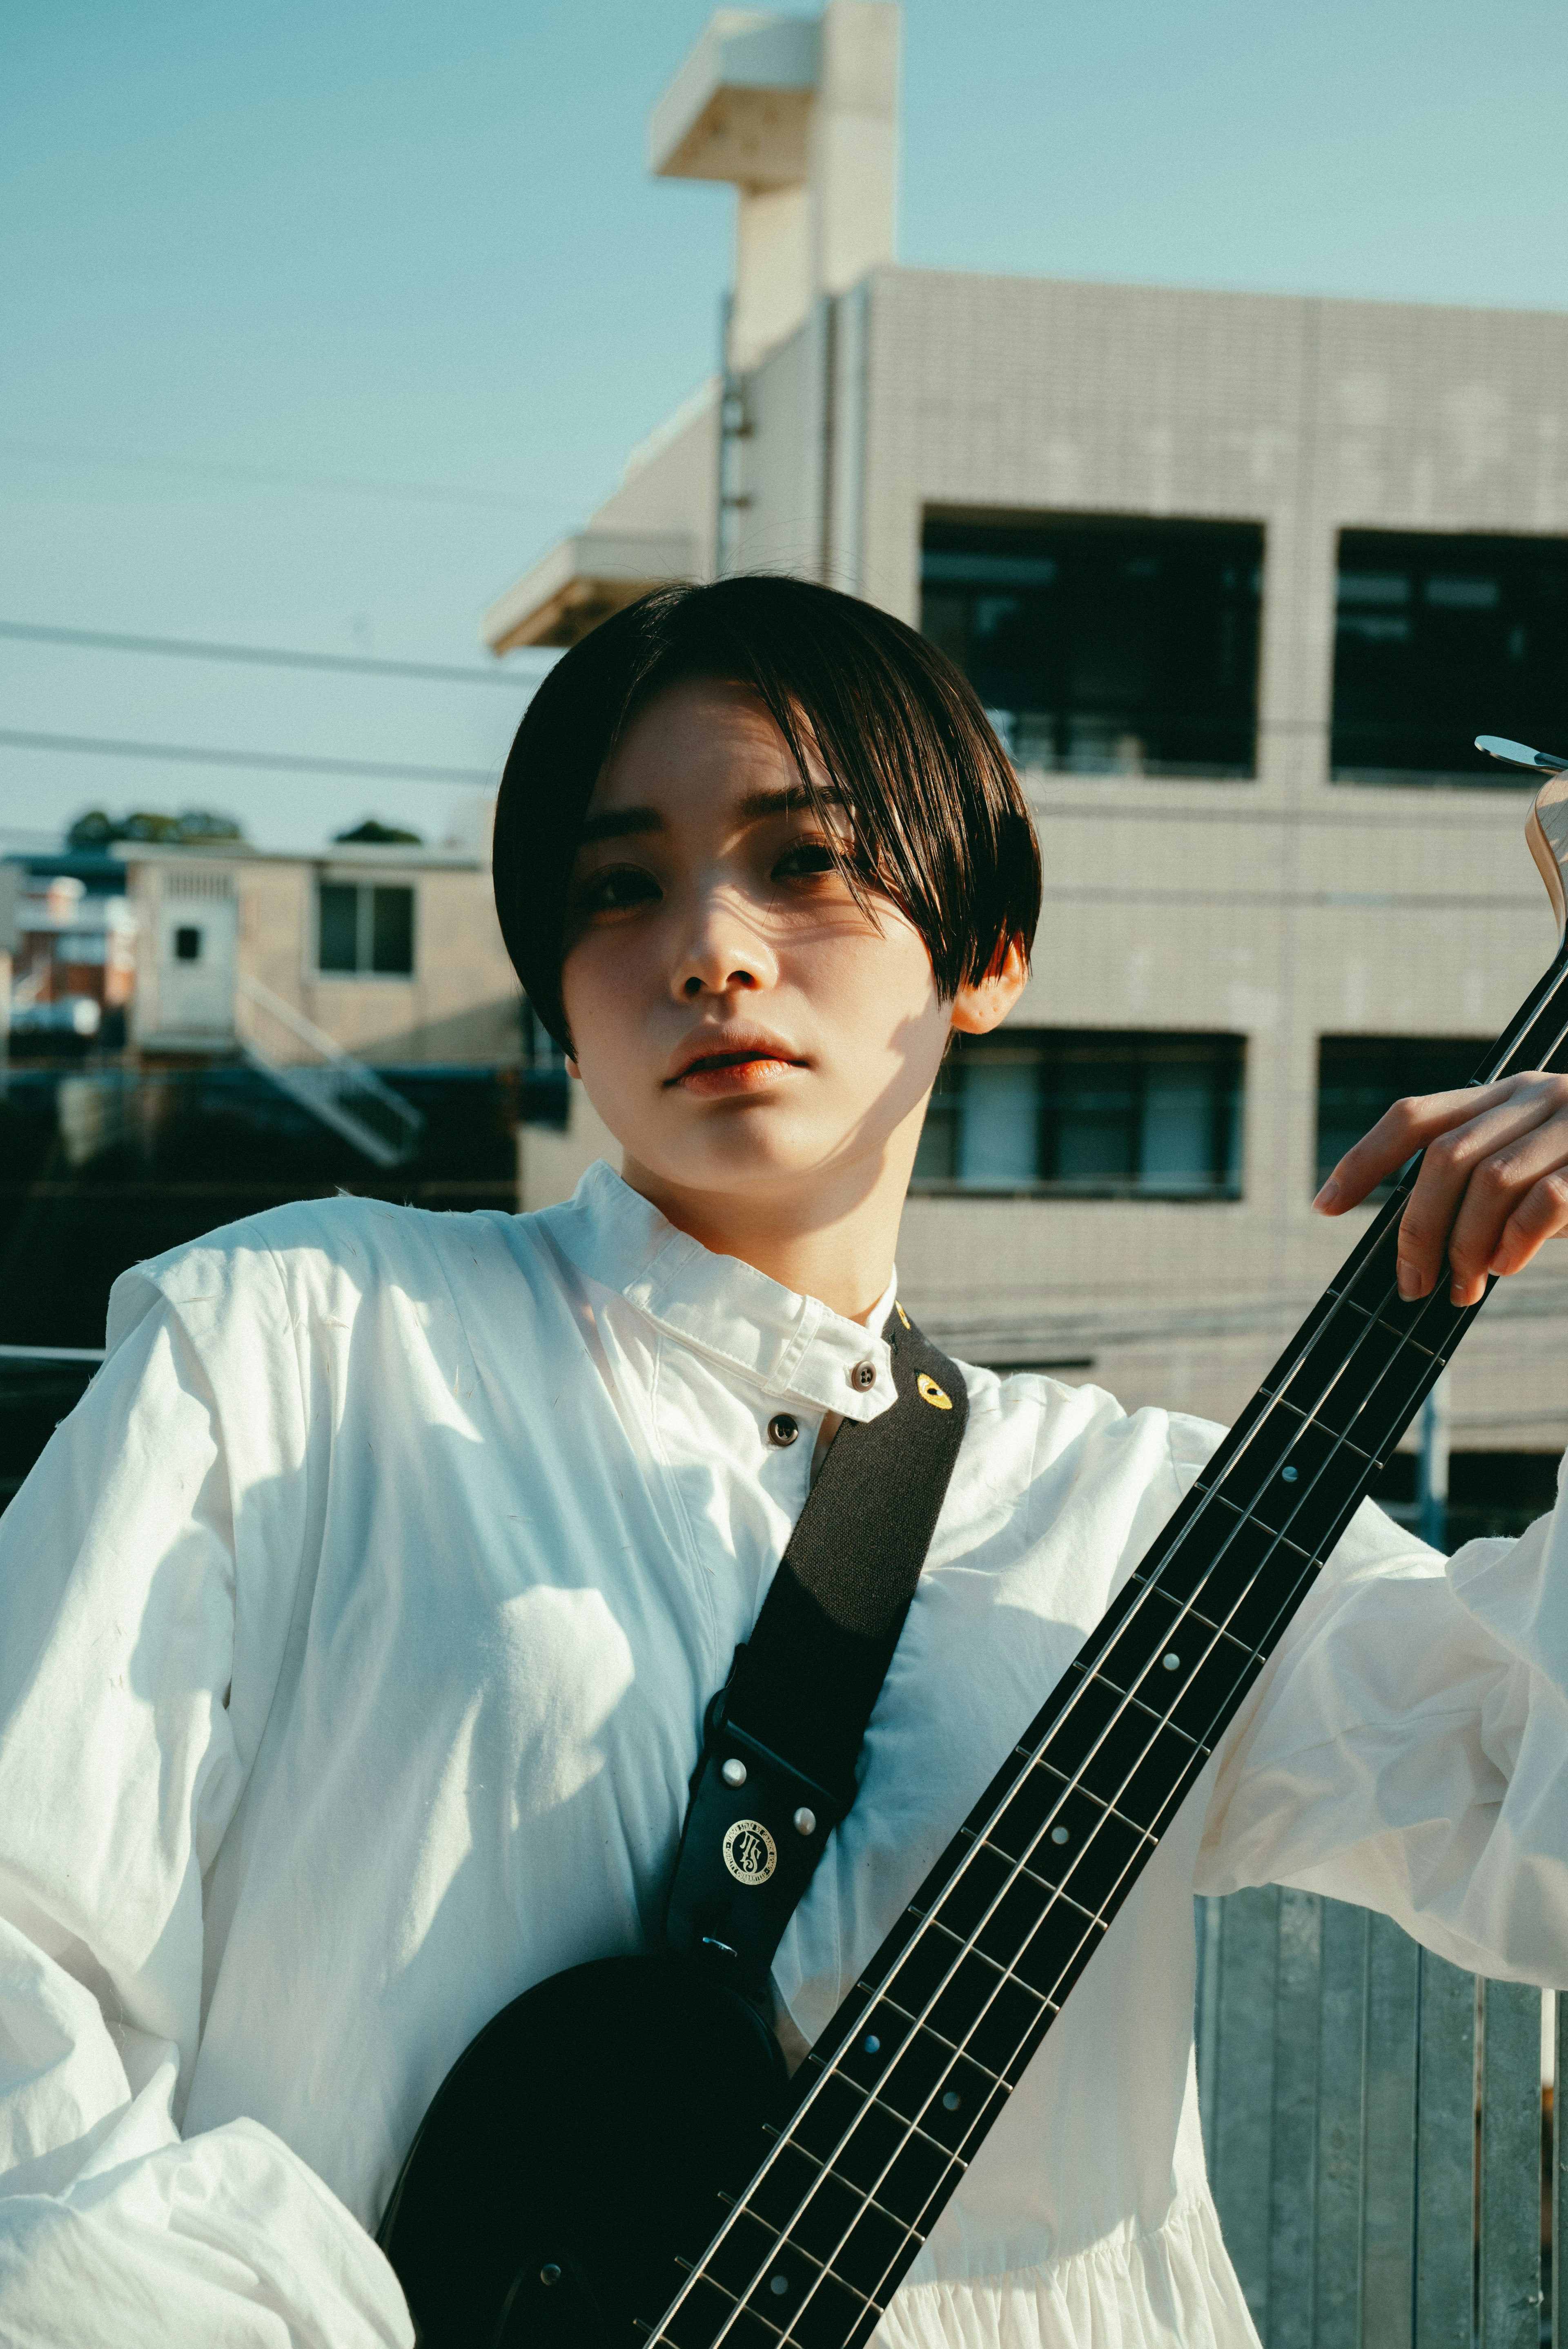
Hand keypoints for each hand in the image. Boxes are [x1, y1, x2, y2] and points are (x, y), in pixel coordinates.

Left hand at [1313, 1070, 1567, 1306]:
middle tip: (1413, 1285)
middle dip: (1417, 1229)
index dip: (1363, 1160)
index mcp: (1509, 1095)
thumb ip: (1484, 1185)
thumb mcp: (1536, 1168)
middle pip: (1444, 1157)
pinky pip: (1543, 1201)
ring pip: (1489, 1180)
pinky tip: (1507, 1266)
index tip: (1325, 1206)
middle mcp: (1538, 1095)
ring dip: (1464, 1244)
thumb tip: (1419, 1242)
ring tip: (1465, 1286)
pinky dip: (1515, 1241)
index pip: (1414, 1116)